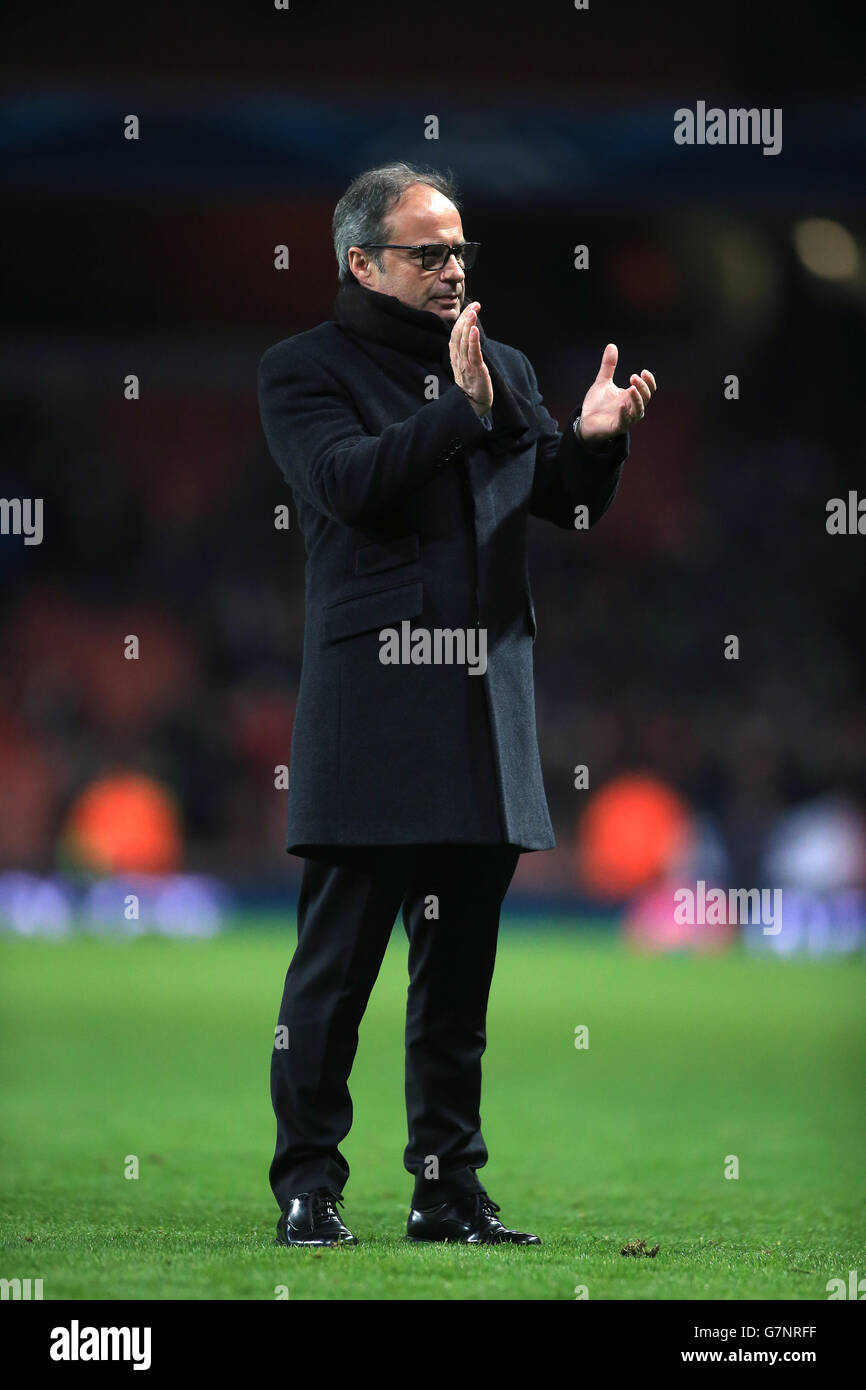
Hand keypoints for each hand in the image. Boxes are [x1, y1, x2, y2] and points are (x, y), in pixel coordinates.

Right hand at [449, 301, 492, 416]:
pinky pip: (473, 354)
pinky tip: (474, 330)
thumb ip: (465, 352)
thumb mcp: (466, 366)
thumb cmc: (472, 386)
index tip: (471, 307)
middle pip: (458, 335)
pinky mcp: (475, 372)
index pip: (455, 334)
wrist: (473, 407)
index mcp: (455, 358)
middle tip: (475, 305)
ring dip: (468, 325)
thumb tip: (469, 336)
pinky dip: (473, 341)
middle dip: (466, 318)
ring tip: (473, 312)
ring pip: (464, 342)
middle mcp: (458, 360)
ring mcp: (466, 366)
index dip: (462, 320)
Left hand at [578, 344, 655, 446]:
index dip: (649, 381)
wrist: (585, 421)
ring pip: (638, 410)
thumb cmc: (597, 404)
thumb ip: (608, 366)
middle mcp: (632, 407)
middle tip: (633, 377)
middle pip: (645, 397)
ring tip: (631, 388)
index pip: (648, 389)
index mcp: (630, 396)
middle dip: (642, 387)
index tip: (643, 371)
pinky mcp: (618, 427)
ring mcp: (626, 418)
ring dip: (637, 399)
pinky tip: (621, 405)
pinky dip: (624, 414)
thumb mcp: (602, 382)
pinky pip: (625, 422)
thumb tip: (612, 345)